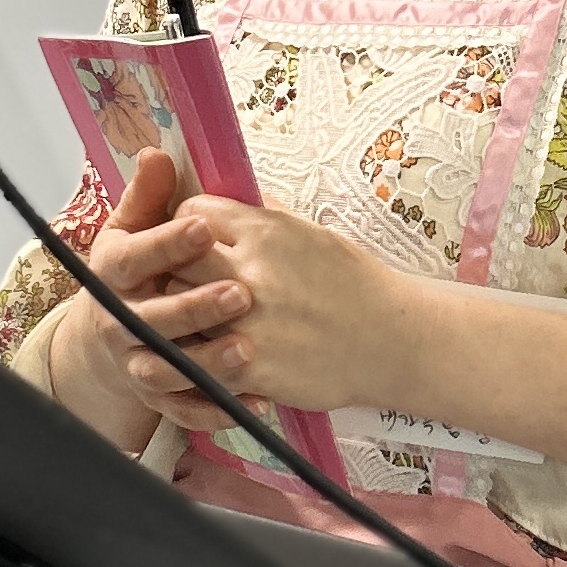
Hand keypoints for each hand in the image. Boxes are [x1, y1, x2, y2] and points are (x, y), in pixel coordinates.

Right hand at [45, 150, 256, 453]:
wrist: (107, 338)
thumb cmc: (135, 272)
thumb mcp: (132, 230)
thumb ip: (149, 197)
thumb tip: (156, 153)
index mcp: (112, 274)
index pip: (134, 258)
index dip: (166, 244)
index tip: (204, 227)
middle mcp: (118, 322)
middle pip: (150, 320)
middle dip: (193, 309)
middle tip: (240, 295)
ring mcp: (135, 363)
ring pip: (166, 372)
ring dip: (206, 365)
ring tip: (248, 352)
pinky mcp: (156, 399)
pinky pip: (184, 411)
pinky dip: (217, 410)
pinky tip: (256, 400)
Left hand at [158, 195, 417, 422]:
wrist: (391, 340)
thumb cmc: (353, 284)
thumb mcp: (311, 233)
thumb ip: (265, 218)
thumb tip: (234, 200)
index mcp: (265, 231)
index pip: (192, 213)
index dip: (189, 227)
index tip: (199, 242)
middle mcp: (250, 271)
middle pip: (175, 260)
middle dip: (180, 269)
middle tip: (193, 282)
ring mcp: (246, 321)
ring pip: (179, 311)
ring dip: (186, 315)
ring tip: (205, 320)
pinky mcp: (248, 366)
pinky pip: (198, 358)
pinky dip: (201, 355)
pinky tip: (216, 352)